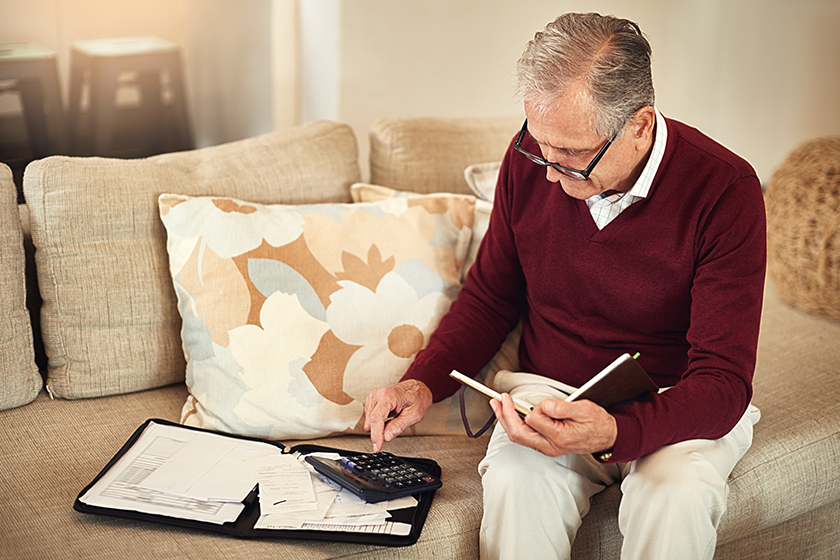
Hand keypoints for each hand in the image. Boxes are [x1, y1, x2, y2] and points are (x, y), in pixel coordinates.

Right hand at [364, 380, 432, 451]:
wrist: (417, 389)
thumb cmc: (418, 398)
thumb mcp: (414, 415)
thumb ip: (399, 426)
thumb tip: (386, 437)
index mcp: (389, 395)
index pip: (377, 418)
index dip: (376, 435)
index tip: (377, 447)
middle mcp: (378, 393)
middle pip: (371, 420)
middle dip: (379, 432)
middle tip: (392, 433)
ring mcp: (374, 396)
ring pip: (369, 420)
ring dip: (379, 426)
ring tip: (394, 420)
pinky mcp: (372, 399)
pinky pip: (370, 416)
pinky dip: (378, 421)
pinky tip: (388, 417)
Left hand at [490, 394, 616, 456]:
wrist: (607, 437)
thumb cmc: (597, 422)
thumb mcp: (584, 409)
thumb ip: (562, 408)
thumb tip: (544, 406)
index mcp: (559, 436)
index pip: (534, 420)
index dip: (530, 407)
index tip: (528, 398)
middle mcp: (550, 446)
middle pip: (518, 434)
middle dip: (504, 415)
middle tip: (497, 400)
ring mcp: (546, 447)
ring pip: (518, 436)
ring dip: (505, 420)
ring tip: (497, 404)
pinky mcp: (545, 445)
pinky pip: (524, 437)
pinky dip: (513, 424)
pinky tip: (509, 414)